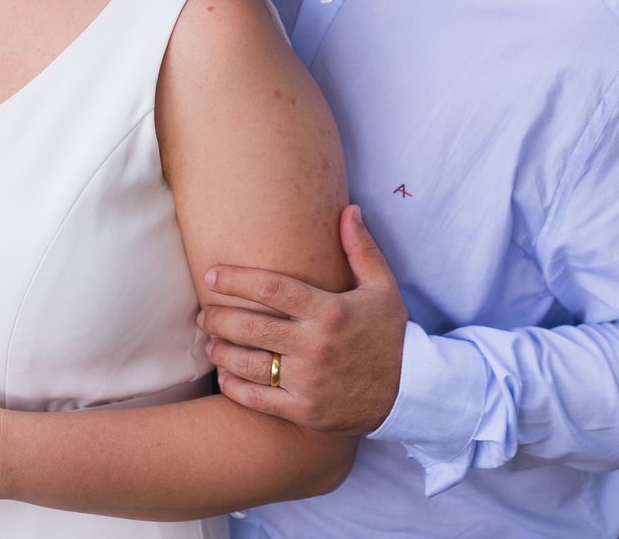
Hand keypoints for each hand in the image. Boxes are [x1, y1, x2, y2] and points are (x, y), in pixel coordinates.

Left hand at [199, 205, 407, 434]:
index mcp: (330, 311)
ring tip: (210, 343)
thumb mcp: (383, 288)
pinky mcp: (306, 410)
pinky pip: (259, 400)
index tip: (211, 275)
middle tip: (203, 314)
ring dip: (221, 352)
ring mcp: (309, 380)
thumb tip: (347, 209)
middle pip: (250, 326)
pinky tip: (225, 376)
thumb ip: (360, 249)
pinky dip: (235, 387)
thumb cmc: (392, 335)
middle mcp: (316, 346)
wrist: (414, 393)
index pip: (272, 288)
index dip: (236, 279)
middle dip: (218, 318)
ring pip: (248, 364)